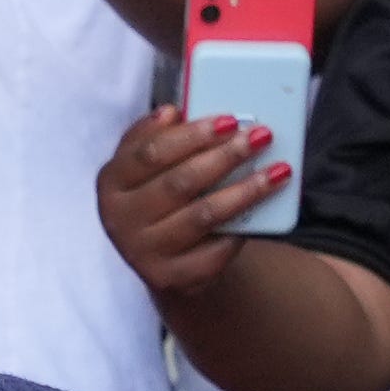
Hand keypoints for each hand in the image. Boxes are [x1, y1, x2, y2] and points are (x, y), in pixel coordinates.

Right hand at [95, 106, 283, 308]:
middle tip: (260, 138)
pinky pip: (212, 251)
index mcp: (112, 182)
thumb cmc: (159, 197)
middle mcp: (120, 220)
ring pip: (202, 215)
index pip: (152, 152)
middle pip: (180, 182)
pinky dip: (239, 231)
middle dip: (225, 157)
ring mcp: (143, 253)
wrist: (162, 257)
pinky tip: (261, 213)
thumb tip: (171, 113)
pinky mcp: (169, 278)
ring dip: (245, 191)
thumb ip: (156, 135)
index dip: (193, 135)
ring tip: (277, 172)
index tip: (230, 121)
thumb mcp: (148, 163)